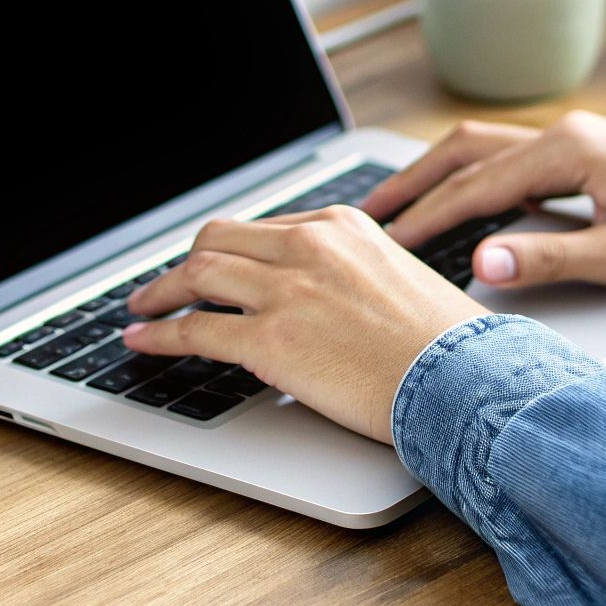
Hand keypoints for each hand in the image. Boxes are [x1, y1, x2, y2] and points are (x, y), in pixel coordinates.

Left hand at [123, 205, 488, 443]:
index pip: (263, 230)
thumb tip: (318, 300)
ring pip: (196, 275)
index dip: (228, 253)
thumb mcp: (397, 278)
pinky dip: (158, 334)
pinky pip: (195, 330)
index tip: (212, 268)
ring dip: (159, 293)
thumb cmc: (445, 343)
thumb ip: (350, 274)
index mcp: (339, 226)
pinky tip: (143, 341)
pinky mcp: (270, 340)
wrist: (463, 378)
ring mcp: (285, 291)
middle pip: (218, 240)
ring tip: (141, 310)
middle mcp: (308, 247)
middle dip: (184, 263)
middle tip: (164, 286)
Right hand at [359, 112, 605, 288]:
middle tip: (368, 213)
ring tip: (398, 206)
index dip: (426, 217)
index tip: (385, 243)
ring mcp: (575, 139)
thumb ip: (549, 259)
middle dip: (413, 181)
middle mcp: (566, 133)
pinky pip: (510, 158)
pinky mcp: (585, 154)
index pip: (475, 185)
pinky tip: (460, 204)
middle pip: (465, 150)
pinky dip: (472, 177)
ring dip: (438, 175)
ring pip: (485, 149)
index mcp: (570, 149)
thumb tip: (482, 265)